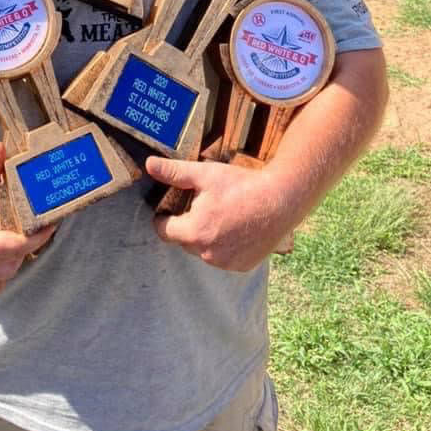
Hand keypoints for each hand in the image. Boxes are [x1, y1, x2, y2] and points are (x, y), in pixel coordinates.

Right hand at [0, 143, 55, 296]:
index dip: (39, 235)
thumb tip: (3, 147)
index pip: (21, 246)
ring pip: (4, 275)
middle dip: (29, 244)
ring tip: (19, 238)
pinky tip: (2, 264)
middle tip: (35, 223)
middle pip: (15, 261)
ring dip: (15, 260)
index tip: (50, 223)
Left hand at [145, 156, 290, 271]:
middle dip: (187, 225)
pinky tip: (235, 227)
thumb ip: (174, 172)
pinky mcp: (242, 266)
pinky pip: (223, 257)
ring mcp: (226, 263)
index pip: (164, 231)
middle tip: (202, 206)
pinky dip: (224, 245)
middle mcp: (207, 254)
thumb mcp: (205, 174)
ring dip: (205, 237)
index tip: (171, 208)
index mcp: (194, 232)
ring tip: (221, 215)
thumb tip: (149, 165)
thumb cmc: (242, 186)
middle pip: (184, 241)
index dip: (164, 217)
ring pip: (203, 250)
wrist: (282, 200)